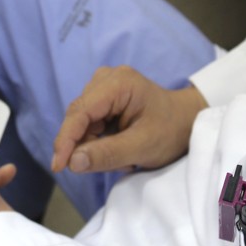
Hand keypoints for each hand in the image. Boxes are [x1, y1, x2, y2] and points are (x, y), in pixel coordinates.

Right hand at [51, 66, 206, 175]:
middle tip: (111, 165)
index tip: (58, 167)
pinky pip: (89, 123)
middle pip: (79, 117)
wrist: (187, 122)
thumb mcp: (143, 147)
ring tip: (124, 157)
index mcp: (118, 83)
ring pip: (82, 123)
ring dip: (95, 145)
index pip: (80, 112)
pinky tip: (120, 148)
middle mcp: (106, 79)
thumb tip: (73, 162)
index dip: (66, 140)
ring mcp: (104, 86)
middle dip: (85, 145)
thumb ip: (108, 154)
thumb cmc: (171, 131)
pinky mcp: (103, 98)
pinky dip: (100, 141)